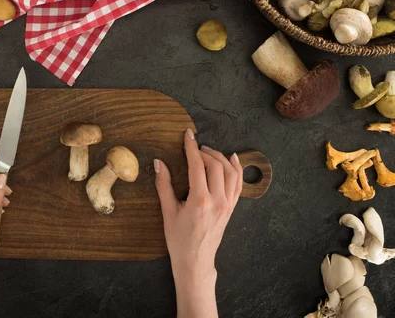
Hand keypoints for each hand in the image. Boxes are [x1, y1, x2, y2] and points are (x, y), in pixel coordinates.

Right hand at [154, 128, 241, 317]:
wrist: (195, 261)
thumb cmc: (179, 239)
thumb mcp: (168, 212)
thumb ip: (164, 185)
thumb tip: (159, 163)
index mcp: (199, 200)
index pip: (197, 165)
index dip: (191, 147)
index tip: (188, 135)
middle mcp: (217, 200)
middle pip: (215, 165)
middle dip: (204, 152)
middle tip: (194, 147)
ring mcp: (227, 204)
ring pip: (230, 172)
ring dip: (220, 158)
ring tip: (208, 151)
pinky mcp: (231, 208)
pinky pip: (238, 184)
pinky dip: (236, 169)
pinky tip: (231, 159)